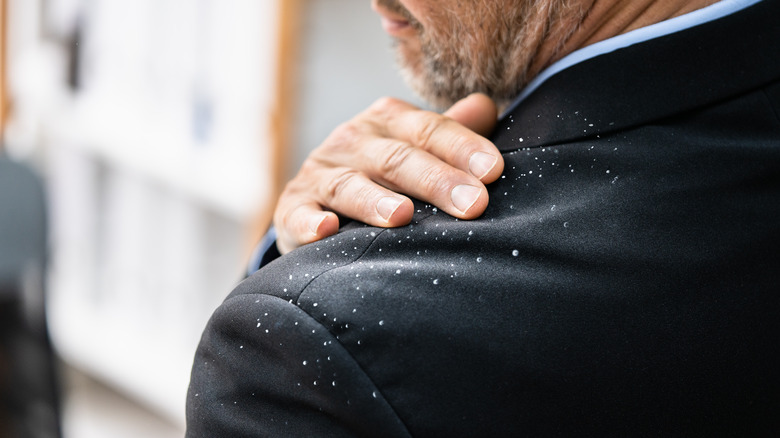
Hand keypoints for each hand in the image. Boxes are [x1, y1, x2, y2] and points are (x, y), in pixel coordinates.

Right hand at [273, 93, 502, 253]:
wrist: (317, 197)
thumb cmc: (383, 175)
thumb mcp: (413, 147)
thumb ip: (449, 133)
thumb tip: (487, 107)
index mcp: (387, 122)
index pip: (429, 130)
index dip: (462, 148)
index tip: (493, 171)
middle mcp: (353, 141)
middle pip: (397, 158)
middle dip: (435, 180)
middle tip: (471, 203)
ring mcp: (320, 173)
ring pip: (348, 185)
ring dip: (374, 201)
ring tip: (402, 216)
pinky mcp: (293, 206)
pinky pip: (300, 214)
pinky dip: (310, 221)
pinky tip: (327, 230)